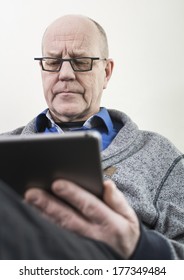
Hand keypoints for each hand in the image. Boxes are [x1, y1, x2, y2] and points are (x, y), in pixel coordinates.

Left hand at [24, 179, 139, 258]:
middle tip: (32, 193)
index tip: (57, 183)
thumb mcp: (129, 215)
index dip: (73, 195)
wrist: (126, 256)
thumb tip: (107, 184)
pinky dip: (45, 224)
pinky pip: (58, 235)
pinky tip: (33, 213)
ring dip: (42, 215)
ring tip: (28, 201)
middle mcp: (93, 234)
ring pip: (59, 228)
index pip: (89, 206)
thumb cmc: (124, 231)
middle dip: (49, 205)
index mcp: (109, 222)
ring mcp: (82, 243)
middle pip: (68, 218)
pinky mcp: (75, 247)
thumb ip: (117, 200)